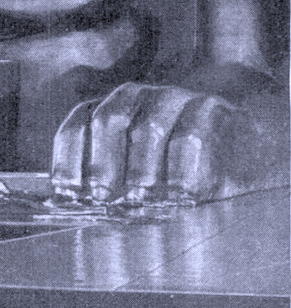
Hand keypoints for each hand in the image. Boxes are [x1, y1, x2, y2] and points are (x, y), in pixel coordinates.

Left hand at [50, 81, 282, 205]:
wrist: (238, 146)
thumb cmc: (178, 166)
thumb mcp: (139, 175)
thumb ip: (110, 186)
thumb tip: (75, 210)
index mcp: (111, 110)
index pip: (79, 123)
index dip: (69, 157)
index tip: (67, 191)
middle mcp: (138, 98)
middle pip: (110, 119)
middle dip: (102, 162)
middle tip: (104, 197)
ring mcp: (173, 98)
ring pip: (150, 127)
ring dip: (142, 168)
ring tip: (142, 199)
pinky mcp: (208, 108)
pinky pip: (191, 135)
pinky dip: (182, 169)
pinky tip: (180, 195)